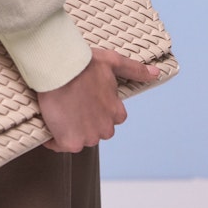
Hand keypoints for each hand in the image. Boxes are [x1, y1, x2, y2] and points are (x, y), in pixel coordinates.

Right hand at [36, 48, 160, 152]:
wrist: (60, 67)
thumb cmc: (85, 62)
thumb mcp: (112, 62)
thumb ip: (135, 70)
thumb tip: (156, 74)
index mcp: (117, 112)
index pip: (111, 117)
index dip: (97, 107)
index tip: (86, 96)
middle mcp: (105, 129)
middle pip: (95, 130)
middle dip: (84, 120)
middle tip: (71, 101)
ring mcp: (88, 137)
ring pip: (79, 138)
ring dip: (70, 128)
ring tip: (59, 108)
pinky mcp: (70, 143)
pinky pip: (59, 145)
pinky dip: (54, 138)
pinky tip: (50, 122)